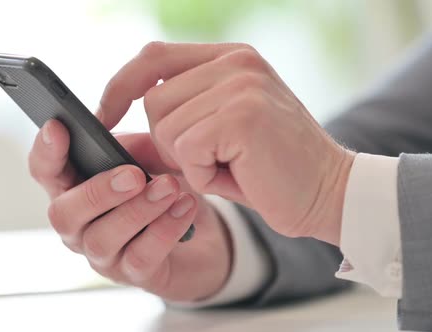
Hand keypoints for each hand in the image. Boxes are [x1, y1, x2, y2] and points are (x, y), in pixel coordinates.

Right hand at [29, 119, 232, 301]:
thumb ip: (128, 145)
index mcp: (73, 189)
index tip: (58, 127)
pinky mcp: (133, 274)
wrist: (203, 236)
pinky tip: (184, 206)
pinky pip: (141, 256)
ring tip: (168, 187)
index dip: (45, 151)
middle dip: (97, 192)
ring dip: (137, 210)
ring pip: (102, 239)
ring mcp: (102, 255)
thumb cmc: (163, 190)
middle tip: (133, 175)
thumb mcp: (148, 157)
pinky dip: (164, 229)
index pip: (45, 171)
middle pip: (64, 214)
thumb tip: (109, 130)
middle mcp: (78, 226)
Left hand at [96, 42, 354, 245]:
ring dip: (187, 161)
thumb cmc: (266, 170)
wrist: (326, 193)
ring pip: (165, 127)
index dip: (121, 86)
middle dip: (169, 143)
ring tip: (229, 165)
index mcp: (229, 58)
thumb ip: (167, 126)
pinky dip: (202, 175)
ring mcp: (241, 84)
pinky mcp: (242, 115)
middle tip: (211, 159)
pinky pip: (185, 149)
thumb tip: (112, 134)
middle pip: (153, 101)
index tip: (105, 115)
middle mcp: (235, 62)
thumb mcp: (212, 138)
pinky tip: (236, 174)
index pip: (153, 56)